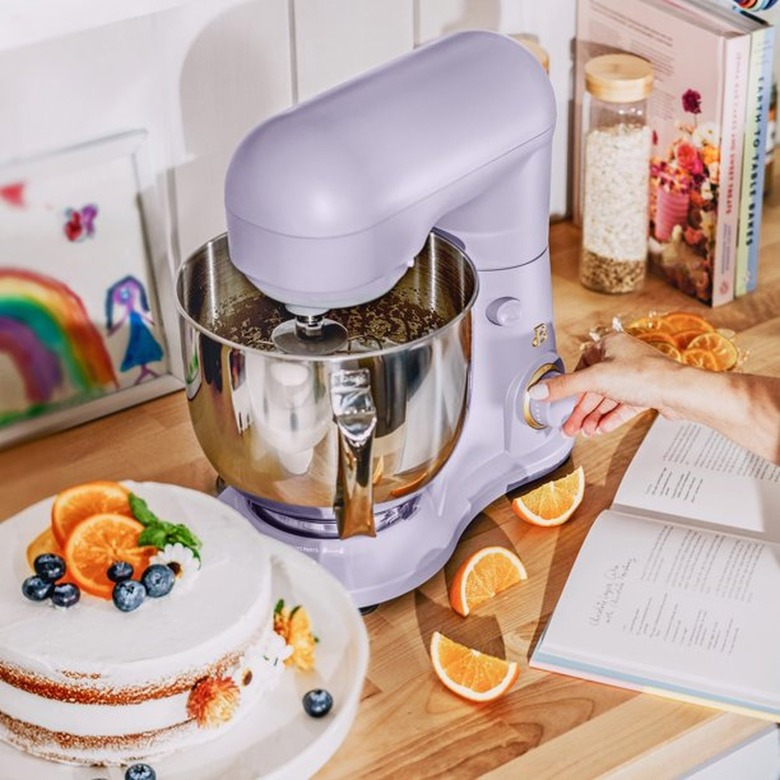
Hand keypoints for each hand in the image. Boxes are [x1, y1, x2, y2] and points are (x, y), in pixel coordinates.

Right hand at [530, 332, 683, 436]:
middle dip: (582, 409)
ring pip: (607, 398)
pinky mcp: (646, 391)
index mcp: (609, 344)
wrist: (680, 392)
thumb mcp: (595, 380)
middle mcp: (622, 357)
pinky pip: (622, 405)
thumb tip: (537, 390)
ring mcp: (635, 375)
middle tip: (569, 425)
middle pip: (593, 386)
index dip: (570, 387)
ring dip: (594, 416)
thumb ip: (564, 386)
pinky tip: (600, 428)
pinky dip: (610, 417)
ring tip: (584, 431)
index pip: (581, 366)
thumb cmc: (646, 375)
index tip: (559, 401)